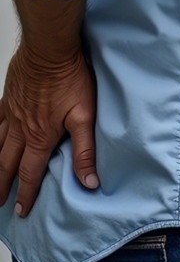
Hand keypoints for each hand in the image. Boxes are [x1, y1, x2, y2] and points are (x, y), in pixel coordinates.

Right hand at [0, 43, 98, 215]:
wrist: (49, 50)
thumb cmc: (70, 79)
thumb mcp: (85, 116)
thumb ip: (85, 151)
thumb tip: (89, 181)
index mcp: (40, 137)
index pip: (31, 173)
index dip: (27, 194)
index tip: (21, 211)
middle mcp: (21, 130)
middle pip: (7, 165)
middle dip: (3, 186)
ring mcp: (10, 114)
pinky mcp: (7, 100)